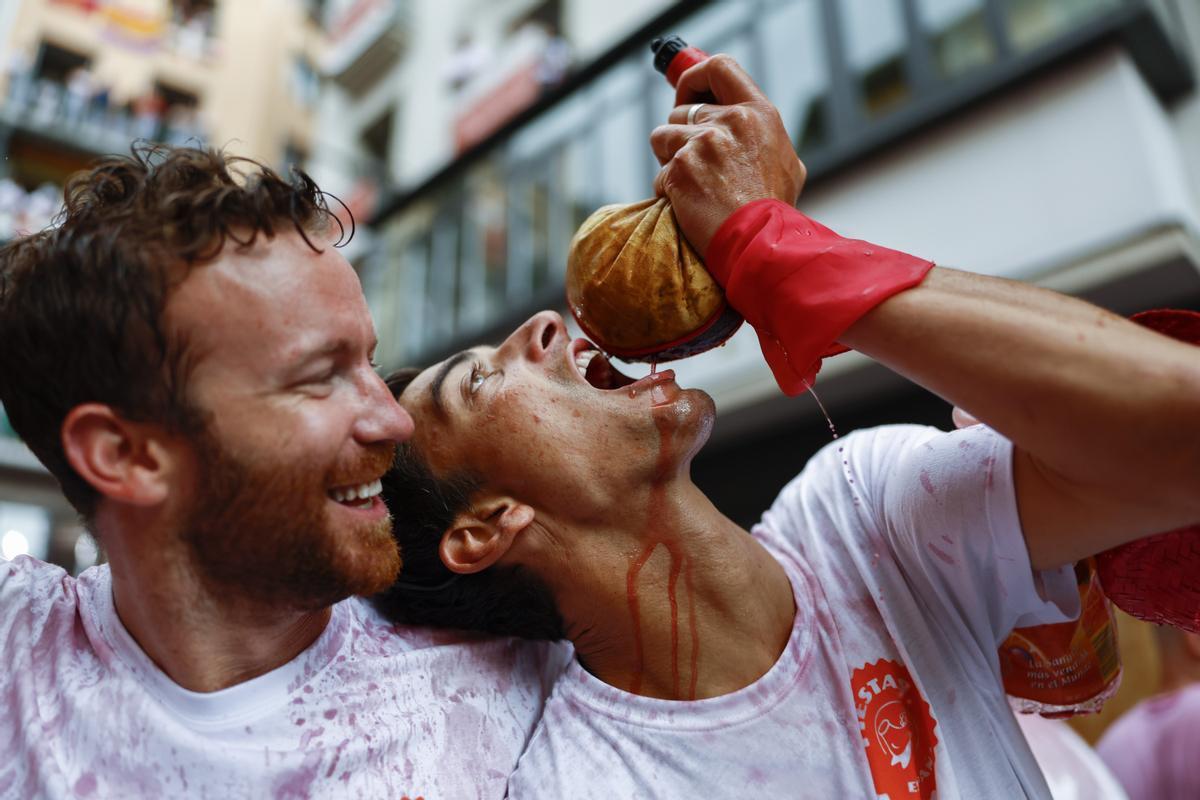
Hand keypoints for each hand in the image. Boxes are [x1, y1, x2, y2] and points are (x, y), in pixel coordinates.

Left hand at [650, 55, 804, 258]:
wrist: (760, 244)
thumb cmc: (774, 211)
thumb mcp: (786, 163)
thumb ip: (761, 136)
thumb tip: (742, 124)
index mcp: (758, 113)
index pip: (719, 67)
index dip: (694, 78)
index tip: (686, 97)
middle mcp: (730, 121)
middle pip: (681, 111)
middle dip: (679, 136)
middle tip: (693, 164)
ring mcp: (702, 144)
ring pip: (661, 137)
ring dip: (669, 161)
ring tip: (694, 188)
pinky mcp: (679, 169)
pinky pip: (659, 174)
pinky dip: (669, 191)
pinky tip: (691, 208)